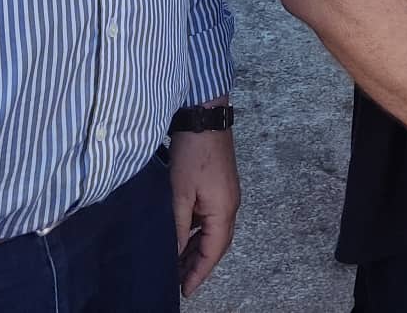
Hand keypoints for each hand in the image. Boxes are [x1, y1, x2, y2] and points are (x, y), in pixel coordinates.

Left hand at [170, 128, 240, 297]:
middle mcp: (230, 205)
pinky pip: (211, 217)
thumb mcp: (179, 193)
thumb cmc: (194, 152)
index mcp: (224, 210)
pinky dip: (198, 231)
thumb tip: (175, 253)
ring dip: (198, 248)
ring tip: (178, 261)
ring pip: (214, 231)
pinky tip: (183, 234)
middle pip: (217, 244)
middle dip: (199, 264)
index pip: (213, 252)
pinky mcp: (220, 185)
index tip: (185, 290)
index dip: (199, 273)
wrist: (205, 116)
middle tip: (179, 280)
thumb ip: (178, 226)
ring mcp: (226, 194)